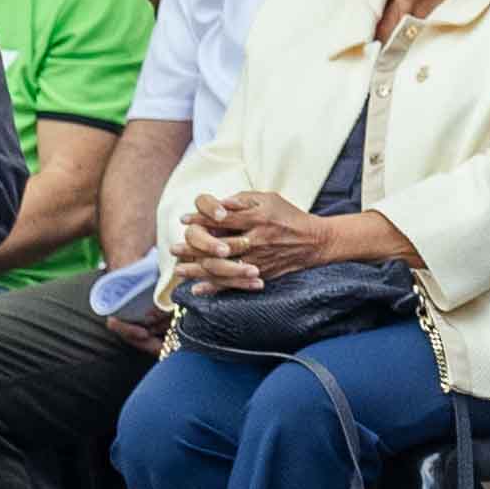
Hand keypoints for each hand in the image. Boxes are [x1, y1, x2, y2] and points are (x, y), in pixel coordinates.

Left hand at [172, 190, 331, 294]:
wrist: (315, 241)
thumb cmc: (288, 216)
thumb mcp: (269, 199)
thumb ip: (244, 199)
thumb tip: (220, 202)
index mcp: (258, 217)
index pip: (224, 218)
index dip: (202, 218)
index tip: (183, 221)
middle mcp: (257, 239)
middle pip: (219, 244)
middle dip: (194, 247)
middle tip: (174, 248)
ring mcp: (259, 258)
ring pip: (224, 266)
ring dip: (198, 269)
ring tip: (179, 269)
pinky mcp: (261, 273)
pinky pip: (235, 283)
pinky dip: (215, 287)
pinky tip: (198, 289)